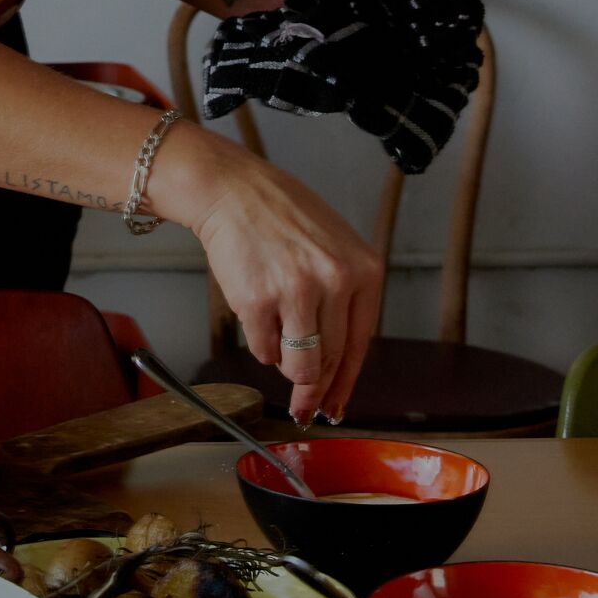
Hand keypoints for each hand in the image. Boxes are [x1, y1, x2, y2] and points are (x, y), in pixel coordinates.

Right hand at [152, 126, 382, 425]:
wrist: (233, 191)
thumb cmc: (281, 217)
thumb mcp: (334, 248)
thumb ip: (343, 300)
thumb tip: (335, 367)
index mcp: (364, 269)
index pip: (360, 345)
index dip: (346, 384)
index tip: (336, 406)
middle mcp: (336, 280)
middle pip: (329, 361)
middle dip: (314, 390)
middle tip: (303, 407)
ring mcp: (296, 291)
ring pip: (298, 365)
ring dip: (287, 369)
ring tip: (278, 349)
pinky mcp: (257, 300)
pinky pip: (263, 350)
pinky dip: (260, 345)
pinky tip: (258, 319)